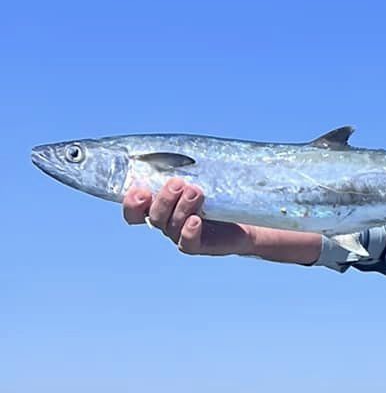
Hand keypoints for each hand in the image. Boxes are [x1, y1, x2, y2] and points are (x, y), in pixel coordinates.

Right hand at [122, 177, 253, 255]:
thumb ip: (184, 166)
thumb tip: (173, 148)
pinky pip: (187, 243)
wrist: (246, 216)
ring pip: (171, 225)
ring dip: (181, 207)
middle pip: (153, 216)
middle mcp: (167, 222)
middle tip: (178, 183)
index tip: (141, 190)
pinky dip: (188, 231)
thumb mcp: (200, 176)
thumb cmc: (218, 192)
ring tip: (195, 192)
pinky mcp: (200, 245)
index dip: (132, 203)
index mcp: (160, 206)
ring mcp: (181, 234)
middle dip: (163, 198)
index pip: (135, 210)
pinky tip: (195, 219)